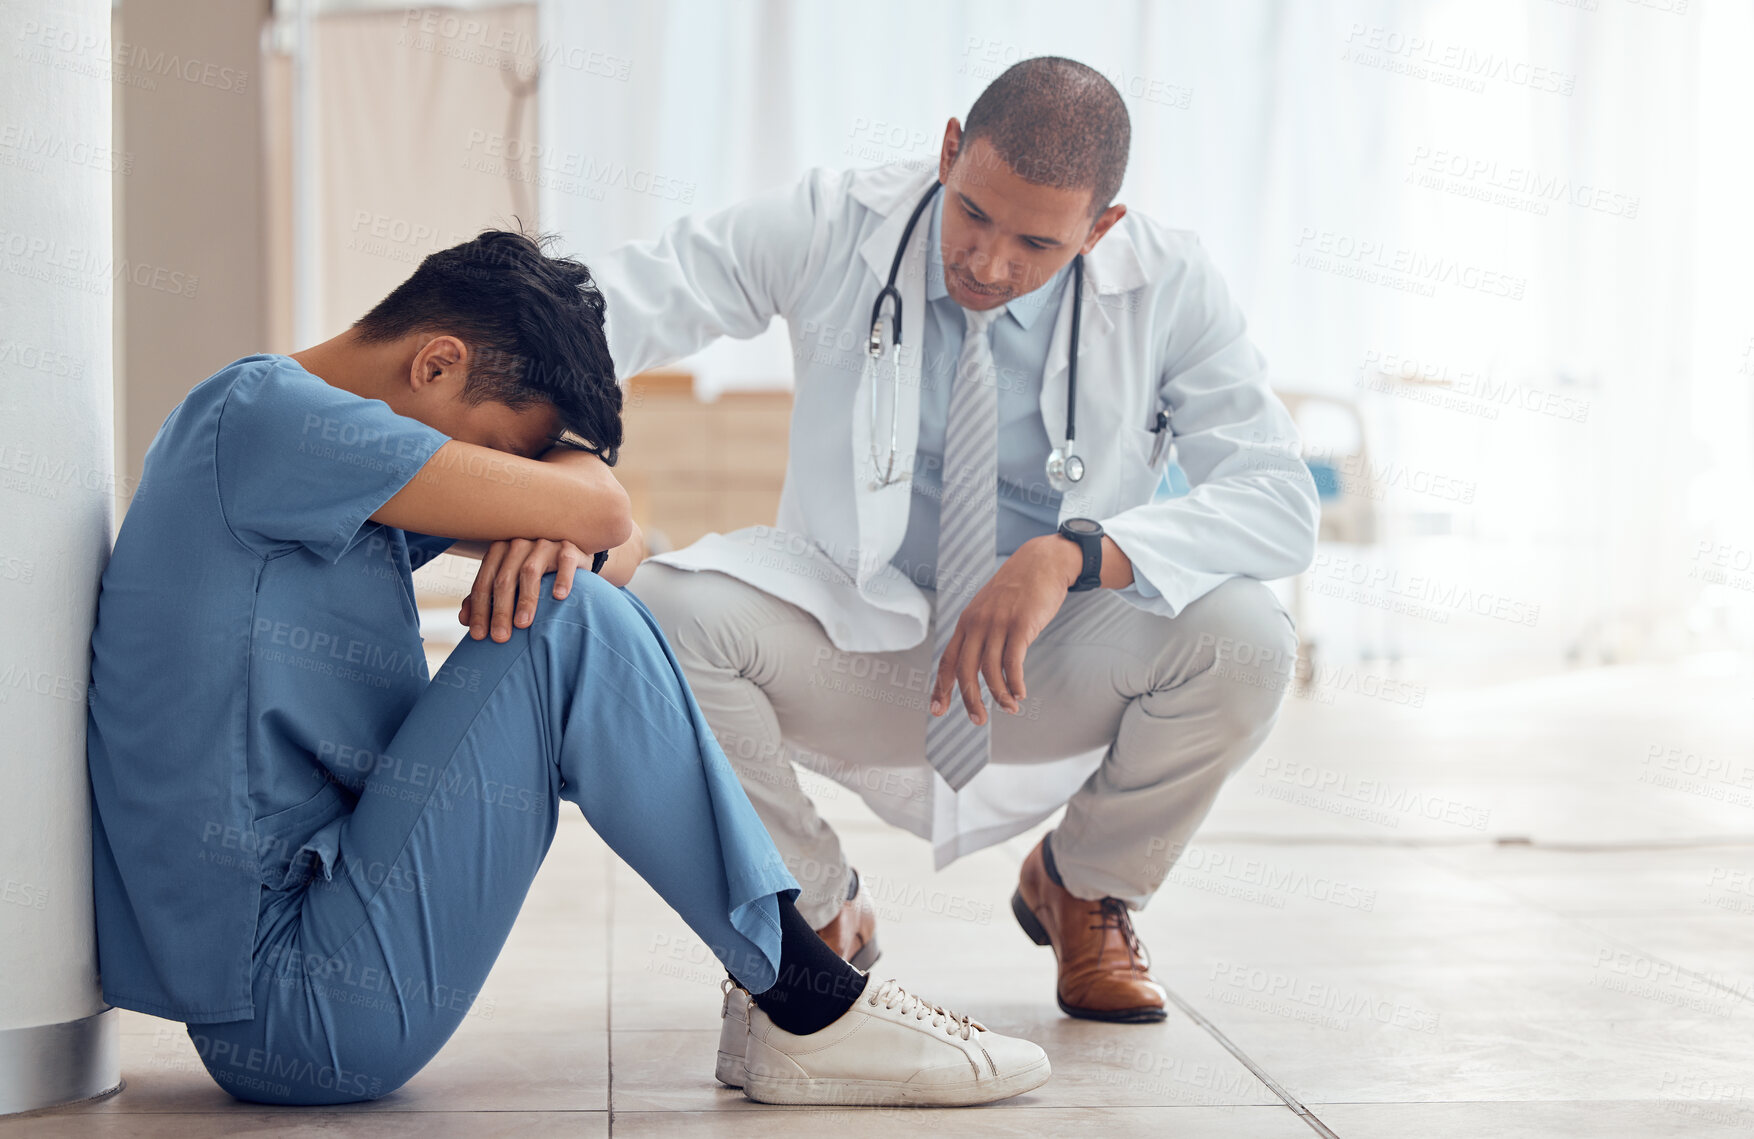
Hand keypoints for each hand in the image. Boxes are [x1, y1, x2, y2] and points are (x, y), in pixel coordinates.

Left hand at [460, 538, 589, 641]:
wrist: (571, 556)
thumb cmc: (536, 574)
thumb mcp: (509, 583)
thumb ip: (486, 597)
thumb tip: (463, 620)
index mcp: (499, 551)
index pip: (484, 583)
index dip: (479, 610)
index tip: (479, 635)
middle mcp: (519, 544)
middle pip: (504, 579)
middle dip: (500, 610)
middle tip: (500, 637)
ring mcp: (544, 545)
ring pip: (529, 572)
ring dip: (525, 599)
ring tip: (523, 624)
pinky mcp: (569, 548)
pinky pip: (565, 562)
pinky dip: (562, 579)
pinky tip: (559, 597)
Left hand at [929, 535, 1082, 724]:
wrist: (1042, 562)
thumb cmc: (1017, 589)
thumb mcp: (989, 608)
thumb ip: (980, 632)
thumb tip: (978, 664)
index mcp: (966, 622)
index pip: (947, 661)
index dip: (941, 688)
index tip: (938, 710)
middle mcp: (977, 624)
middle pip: (965, 671)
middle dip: (970, 700)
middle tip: (978, 721)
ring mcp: (998, 624)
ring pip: (991, 670)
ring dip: (1000, 695)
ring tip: (1010, 708)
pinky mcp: (1021, 625)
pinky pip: (1013, 662)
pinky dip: (1015, 683)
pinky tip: (1021, 693)